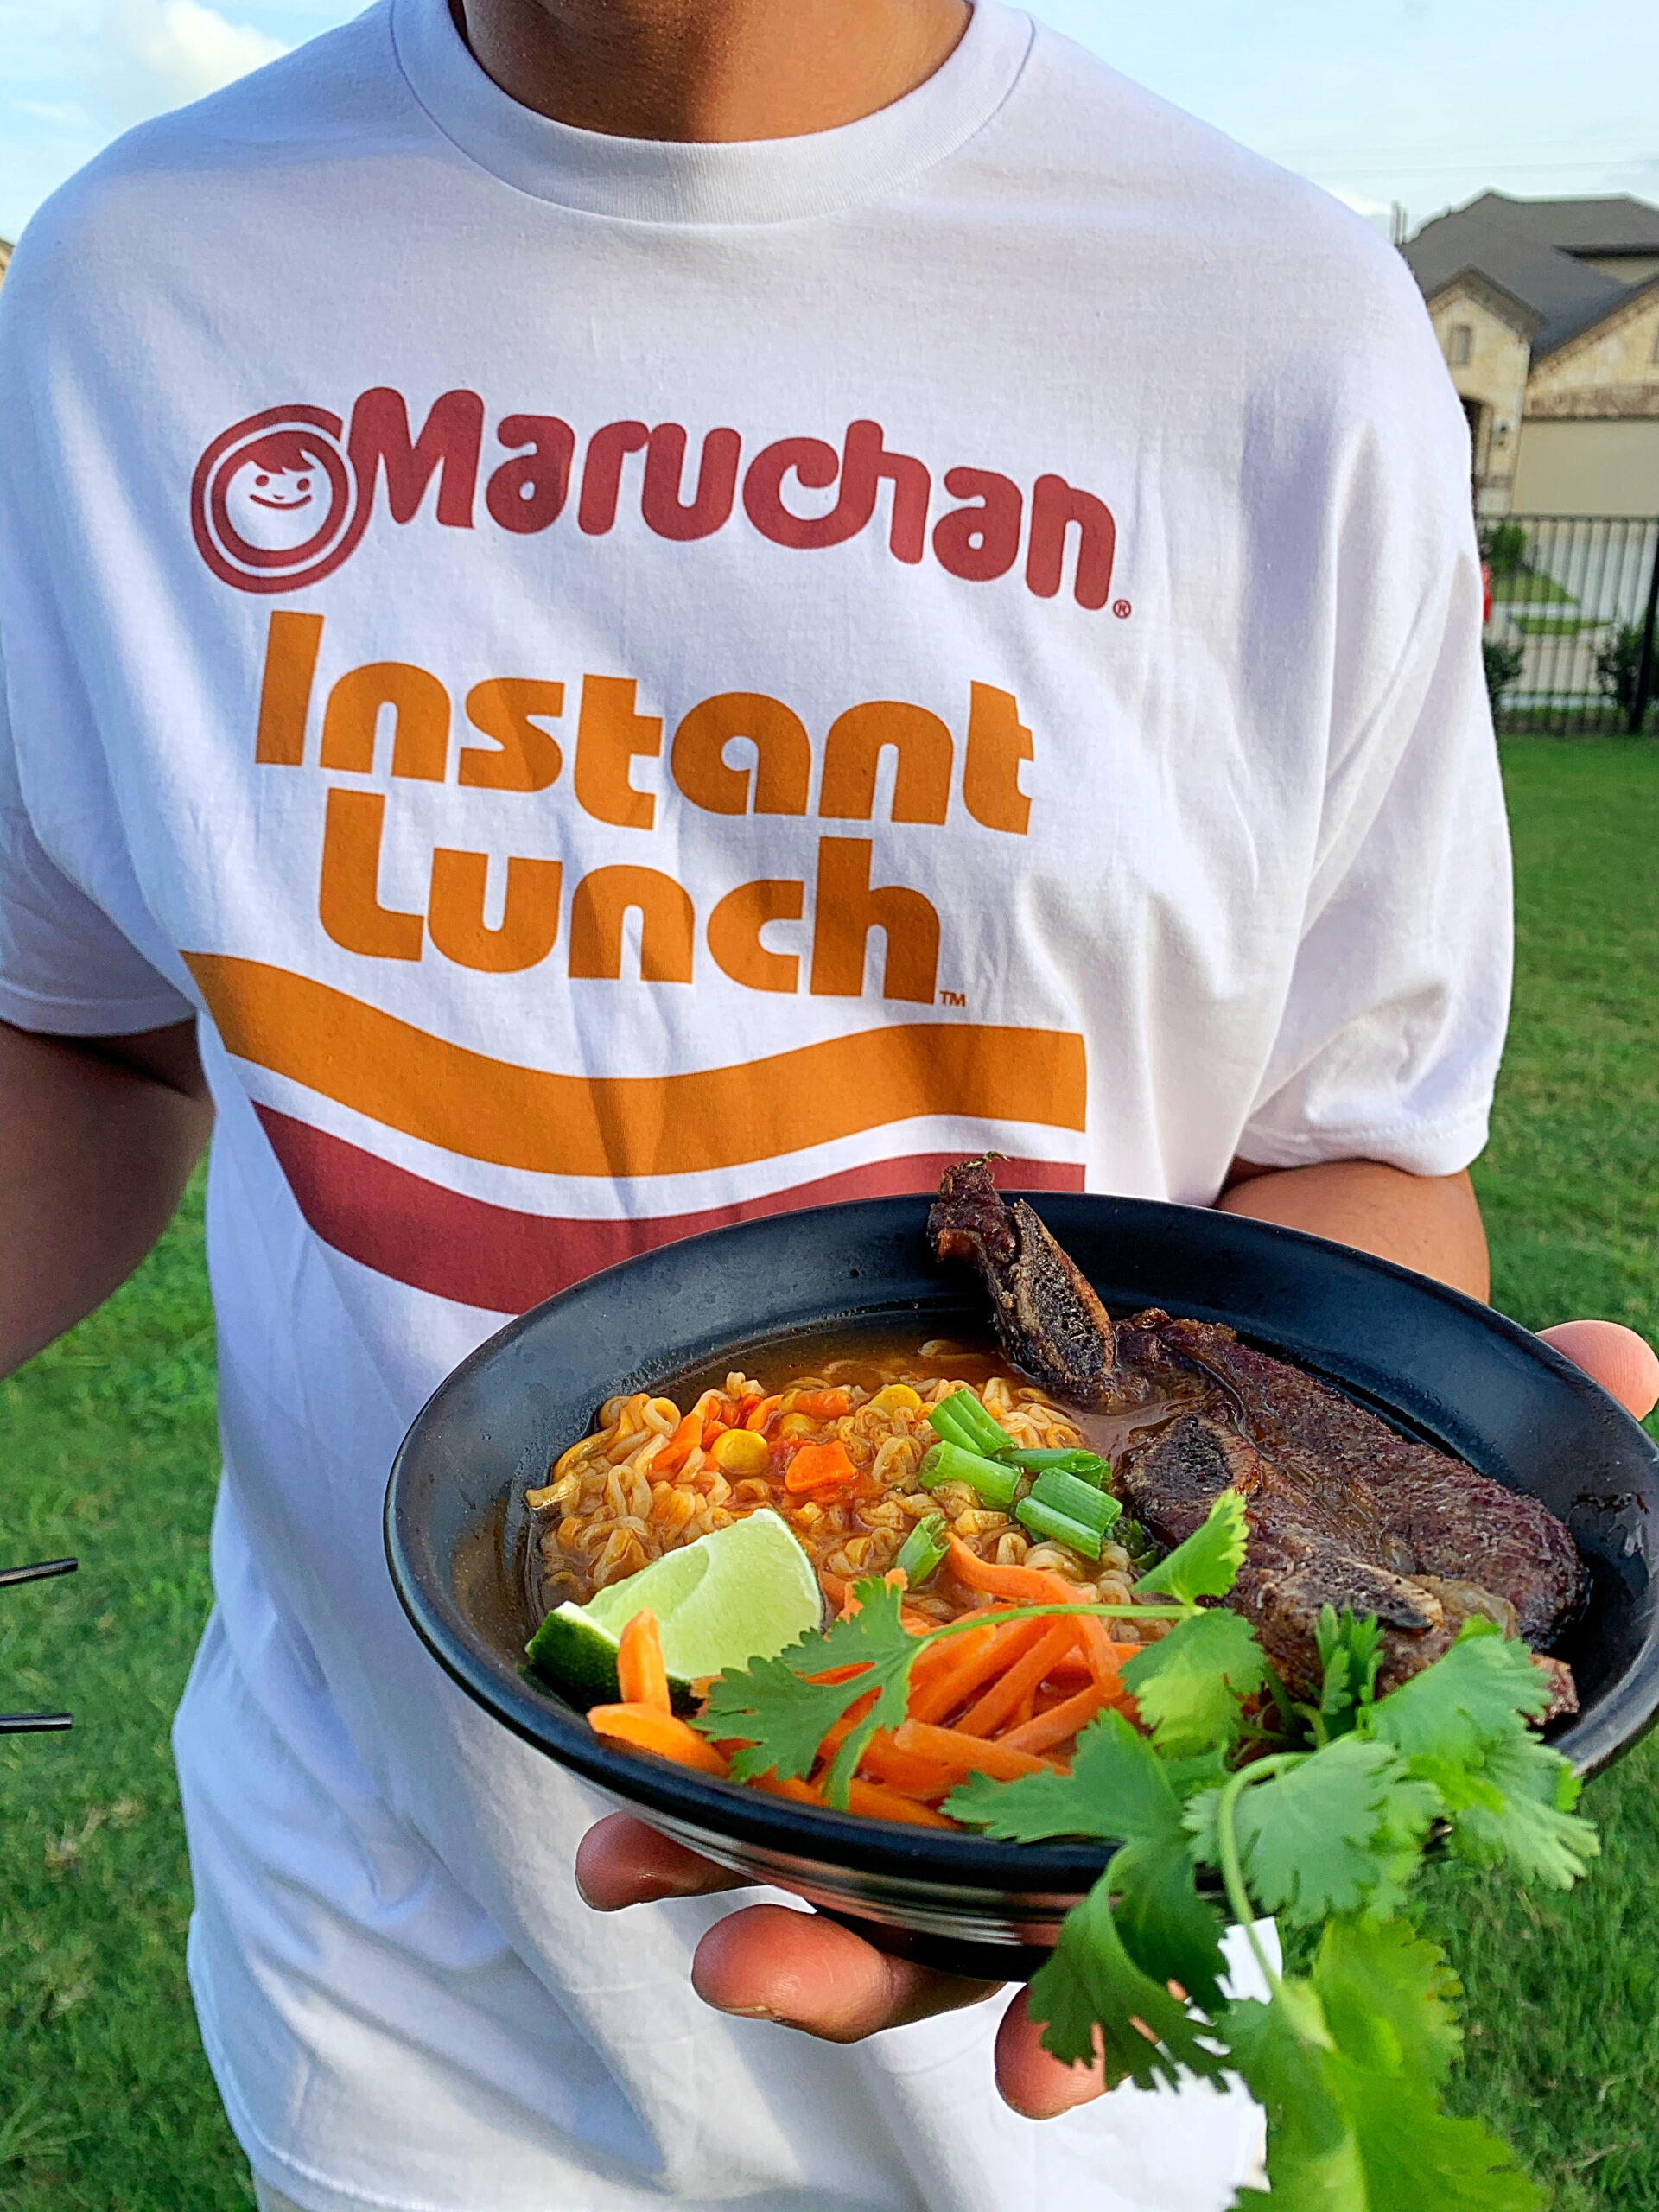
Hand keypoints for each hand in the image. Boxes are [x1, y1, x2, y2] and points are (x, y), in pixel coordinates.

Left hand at [576, 1316, 1656, 2122]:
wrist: (1262, 1383)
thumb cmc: (1368, 1455)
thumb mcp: (1462, 1450)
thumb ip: (1544, 1443)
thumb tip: (1625, 1374)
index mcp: (1231, 1785)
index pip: (1172, 1922)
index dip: (1113, 2001)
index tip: (1042, 2074)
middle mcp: (1099, 1791)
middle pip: (980, 1915)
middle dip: (868, 1956)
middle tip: (748, 1964)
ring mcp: (995, 1731)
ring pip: (865, 1840)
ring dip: (748, 1863)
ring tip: (628, 1859)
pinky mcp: (913, 1650)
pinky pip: (807, 1725)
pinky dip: (717, 1753)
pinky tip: (618, 1766)